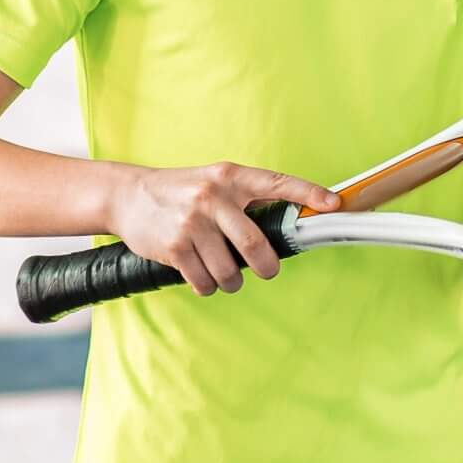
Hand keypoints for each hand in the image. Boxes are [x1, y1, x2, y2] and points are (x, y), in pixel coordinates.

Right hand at [108, 163, 339, 294]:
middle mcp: (212, 196)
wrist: (128, 195)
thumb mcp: (215, 181)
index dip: (308, 193)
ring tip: (222, 272)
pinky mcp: (173, 246)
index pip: (277, 182)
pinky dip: (207, 286)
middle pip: (256, 245)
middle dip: (267, 267)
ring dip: (230, 281)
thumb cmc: (183, 192)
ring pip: (230, 272)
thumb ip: (247, 198)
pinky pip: (204, 282)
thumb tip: (290, 224)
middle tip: (267, 270)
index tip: (334, 205)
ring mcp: (192, 222)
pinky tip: (201, 275)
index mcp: (230, 176)